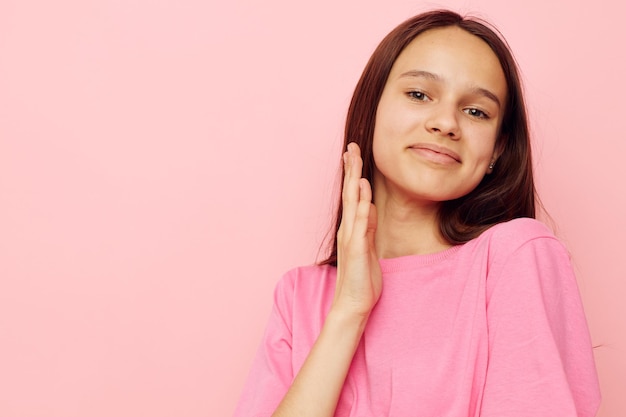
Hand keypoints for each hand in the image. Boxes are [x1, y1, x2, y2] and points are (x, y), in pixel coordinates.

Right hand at [332, 143, 381, 318]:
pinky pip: (360, 226)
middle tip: (352, 147)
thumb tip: (369, 208)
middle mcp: (349, 229)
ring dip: (354, 181)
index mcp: (352, 229)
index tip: (354, 154)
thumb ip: (368, 228)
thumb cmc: (361, 279)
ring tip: (354, 161)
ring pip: (352, 204)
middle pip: (350, 193)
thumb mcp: (367, 248)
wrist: (353, 304)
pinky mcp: (356, 250)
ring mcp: (351, 238)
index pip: (353, 196)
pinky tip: (364, 195)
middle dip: (351, 169)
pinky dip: (361, 209)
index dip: (354, 174)